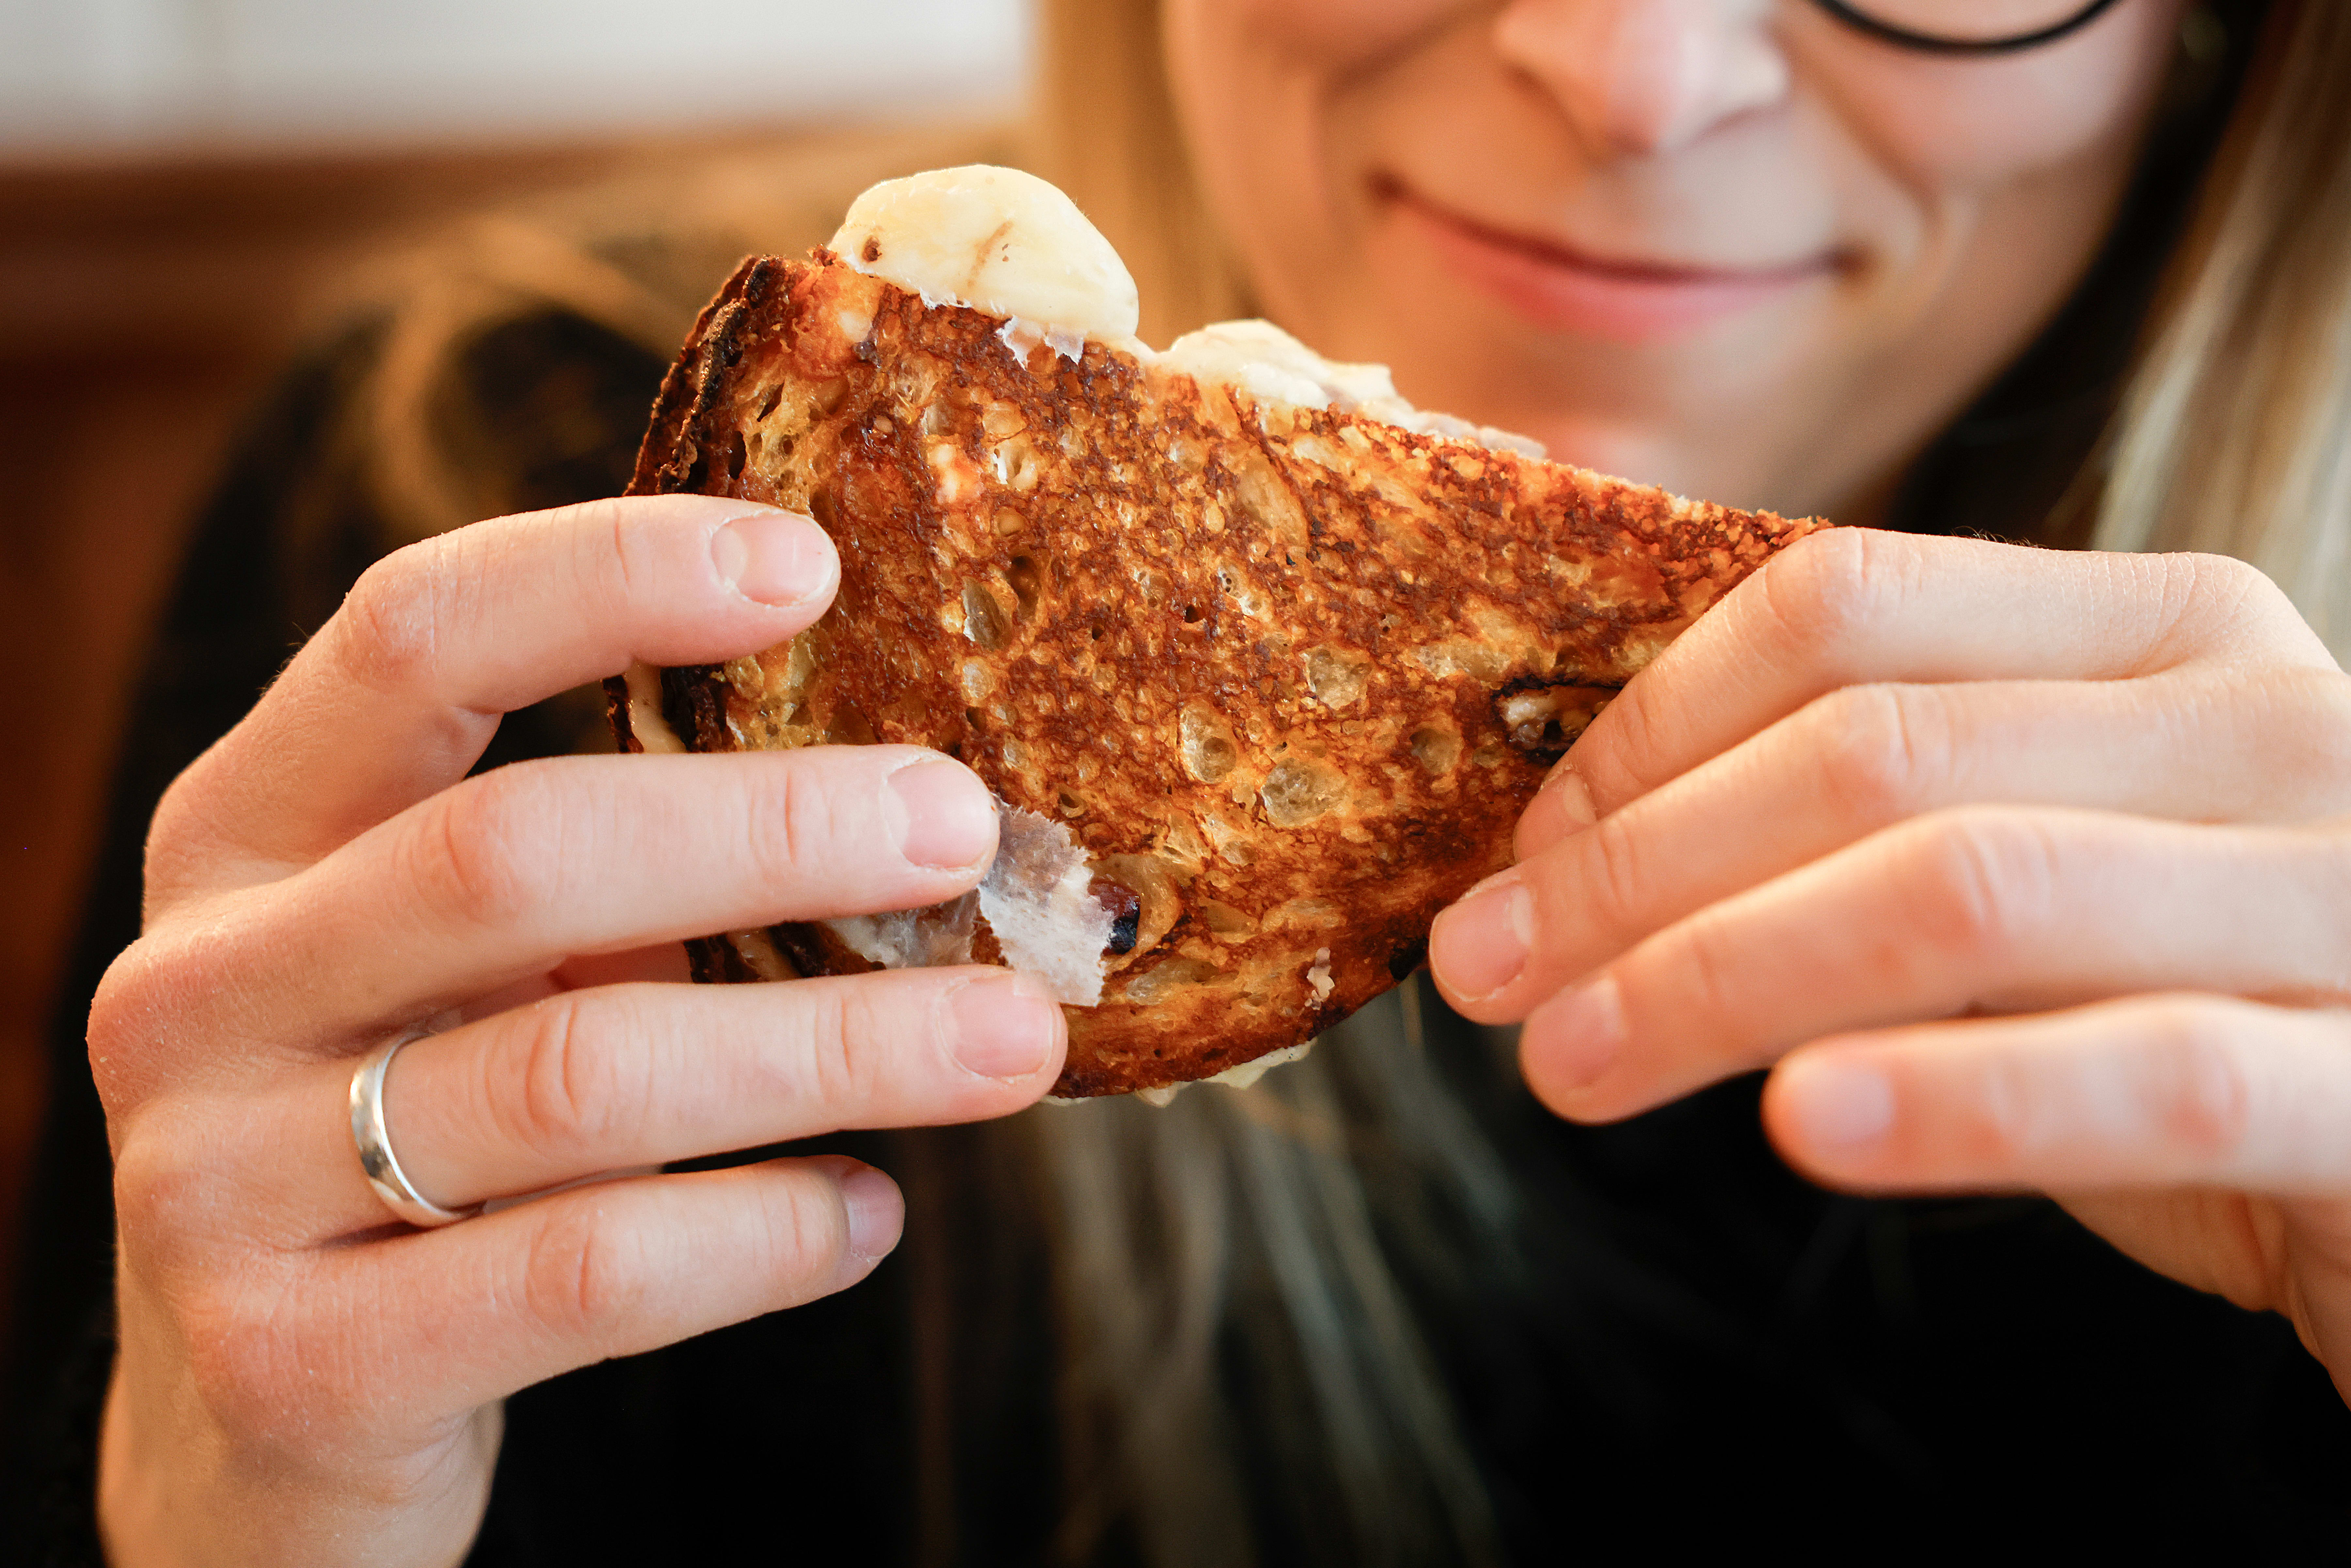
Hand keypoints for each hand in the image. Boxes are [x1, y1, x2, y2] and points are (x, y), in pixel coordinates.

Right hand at [89, 495, 1066, 1566]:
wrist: (264, 1418)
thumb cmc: (416, 1122)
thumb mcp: (464, 972)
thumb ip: (605, 879)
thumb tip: (901, 806)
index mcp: (247, 837)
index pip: (413, 640)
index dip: (606, 577)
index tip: (808, 565)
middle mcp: (200, 987)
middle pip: (516, 853)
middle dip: (772, 830)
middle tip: (965, 831)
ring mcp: (219, 1183)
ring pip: (581, 1074)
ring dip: (834, 1048)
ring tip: (1009, 1043)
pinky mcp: (298, 1365)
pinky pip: (587, 1271)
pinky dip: (764, 1234)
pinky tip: (866, 1213)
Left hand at [1427, 528, 2350, 1398]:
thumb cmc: (2193, 1001)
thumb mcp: (2026, 879)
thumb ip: (1857, 836)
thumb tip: (1566, 871)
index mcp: (2165, 629)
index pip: (1844, 612)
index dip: (1645, 730)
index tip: (1517, 855)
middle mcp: (2268, 722)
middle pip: (1875, 754)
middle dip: (1639, 871)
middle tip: (1487, 976)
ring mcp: (2350, 892)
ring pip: (1975, 892)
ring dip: (1727, 979)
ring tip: (1568, 1067)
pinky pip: (2155, 1074)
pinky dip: (1958, 1098)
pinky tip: (1801, 1128)